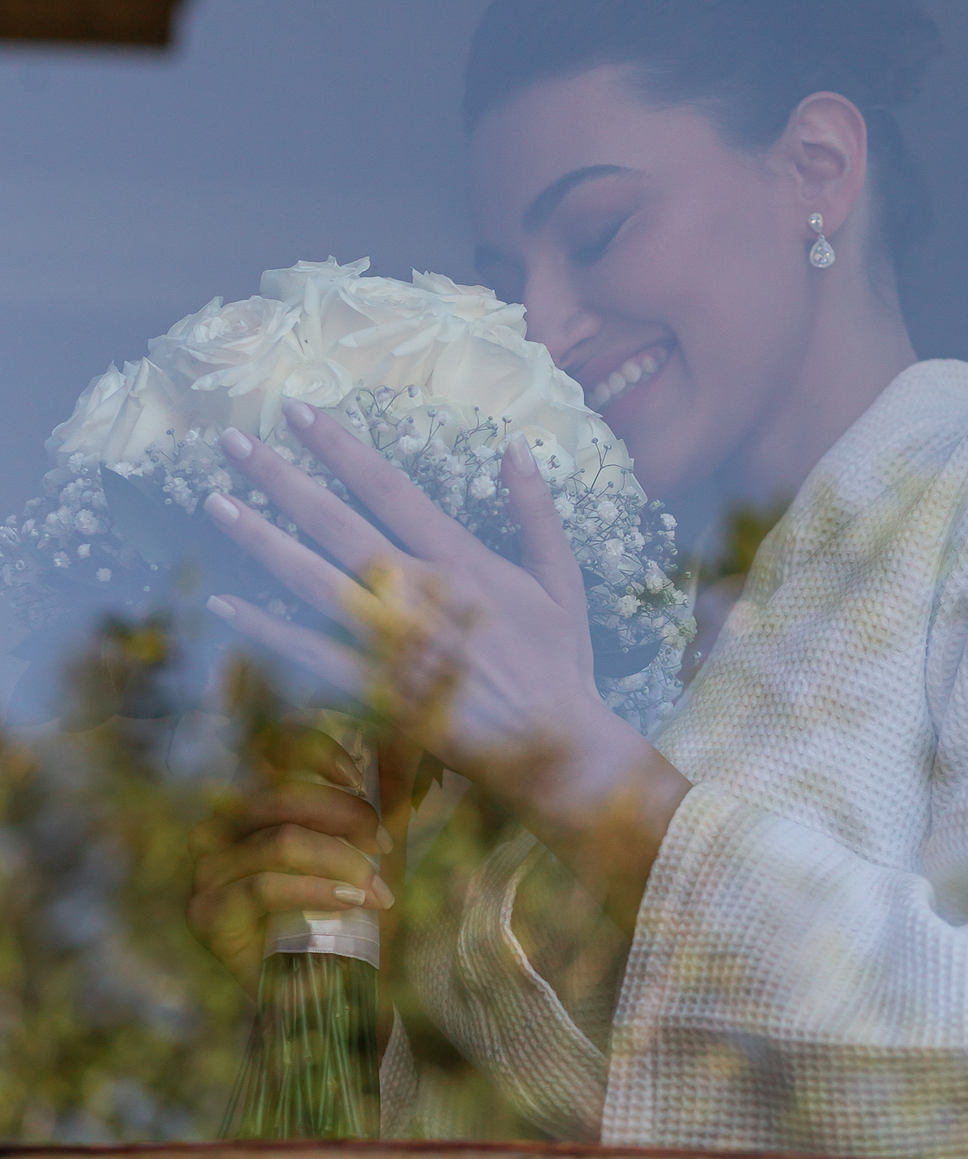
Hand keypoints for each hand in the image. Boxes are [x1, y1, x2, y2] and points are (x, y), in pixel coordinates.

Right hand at [187, 725, 398, 995]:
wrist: (329, 992)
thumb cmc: (345, 915)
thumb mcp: (368, 851)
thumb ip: (381, 799)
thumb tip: (405, 741)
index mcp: (250, 805)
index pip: (267, 751)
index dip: (313, 751)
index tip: (357, 776)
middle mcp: (218, 830)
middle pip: (282, 795)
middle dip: (345, 816)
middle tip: (384, 847)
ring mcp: (206, 871)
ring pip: (280, 842)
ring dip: (341, 862)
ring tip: (375, 890)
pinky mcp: (206, 913)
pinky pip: (264, 887)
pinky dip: (317, 891)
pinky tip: (351, 902)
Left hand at [202, 403, 689, 929]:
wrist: (556, 748)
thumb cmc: (559, 663)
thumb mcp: (560, 578)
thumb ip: (535, 510)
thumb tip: (515, 443)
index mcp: (460, 559)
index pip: (387, 487)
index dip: (338, 446)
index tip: (298, 410)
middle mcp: (417, 593)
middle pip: (335, 523)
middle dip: (281, 478)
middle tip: (234, 440)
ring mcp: (391, 643)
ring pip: (312, 580)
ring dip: (261, 539)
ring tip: (216, 502)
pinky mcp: (376, 691)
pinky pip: (310, 655)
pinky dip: (266, 630)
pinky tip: (225, 602)